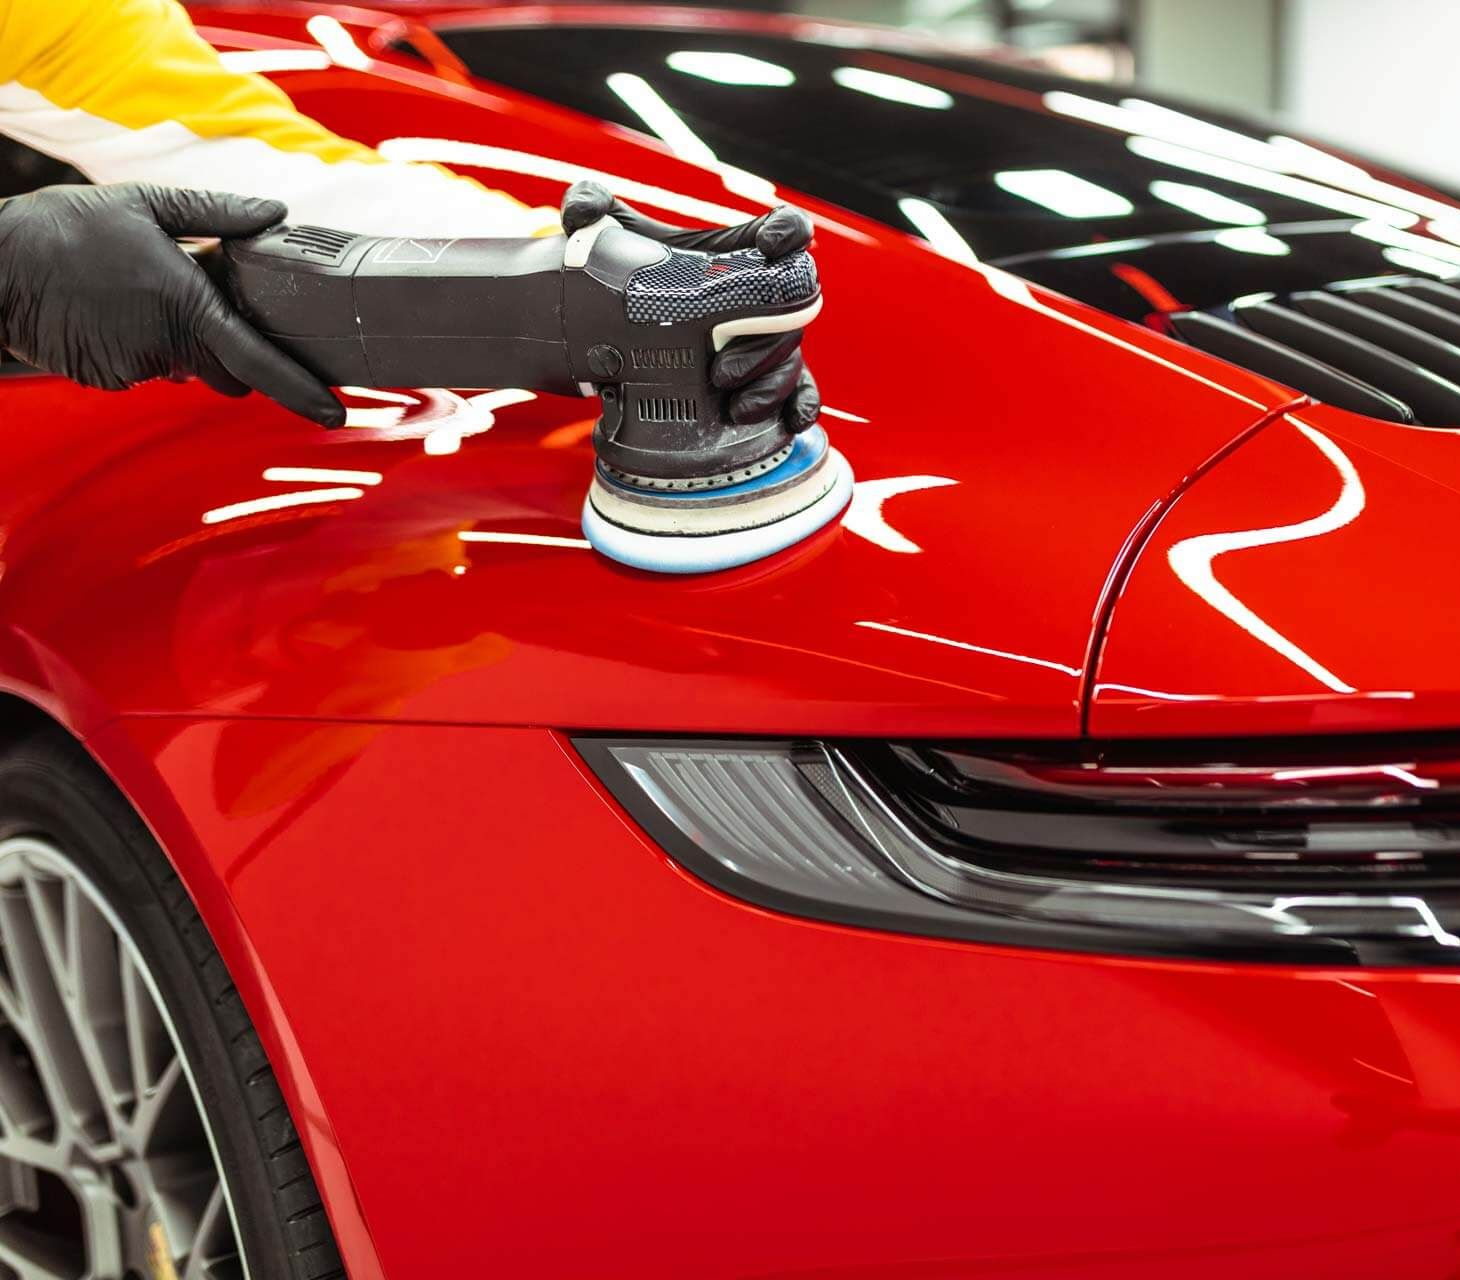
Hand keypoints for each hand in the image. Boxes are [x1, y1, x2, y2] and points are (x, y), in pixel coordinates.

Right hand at [0, 183, 344, 425]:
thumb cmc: (65, 228)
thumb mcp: (144, 205)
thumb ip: (217, 213)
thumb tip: (274, 213)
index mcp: (185, 305)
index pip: (259, 360)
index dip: (300, 390)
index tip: (334, 412)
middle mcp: (166, 346)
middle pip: (230, 373)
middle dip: (233, 354)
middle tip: (206, 306)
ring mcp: (136, 368)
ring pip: (185, 368)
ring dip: (181, 342)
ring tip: (139, 293)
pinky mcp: (109, 378)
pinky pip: (146, 368)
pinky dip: (142, 345)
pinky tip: (112, 309)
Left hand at [561, 180, 820, 431]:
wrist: (626, 336)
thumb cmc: (636, 277)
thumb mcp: (611, 241)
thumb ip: (590, 208)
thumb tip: (580, 209)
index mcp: (741, 250)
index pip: (786, 229)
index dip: (789, 232)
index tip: (770, 246)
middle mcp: (765, 294)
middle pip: (792, 309)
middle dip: (764, 343)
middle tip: (719, 370)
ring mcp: (769, 338)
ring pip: (791, 357)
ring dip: (770, 384)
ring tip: (734, 407)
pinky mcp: (768, 376)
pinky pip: (801, 390)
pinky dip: (800, 405)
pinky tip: (790, 421)